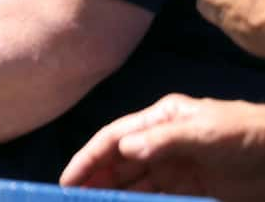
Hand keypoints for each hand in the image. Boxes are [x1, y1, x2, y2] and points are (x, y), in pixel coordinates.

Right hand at [61, 94, 264, 199]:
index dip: (88, 158)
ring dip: (113, 193)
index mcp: (160, 120)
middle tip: (72, 198)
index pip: (114, 138)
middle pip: (119, 162)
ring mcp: (175, 166)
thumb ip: (163, 139)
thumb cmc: (245, 134)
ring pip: (133, 181)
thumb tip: (123, 150)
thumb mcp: (205, 132)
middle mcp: (161, 142)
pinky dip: (138, 201)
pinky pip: (156, 196)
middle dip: (95, 178)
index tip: (68, 179)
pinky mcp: (191, 187)